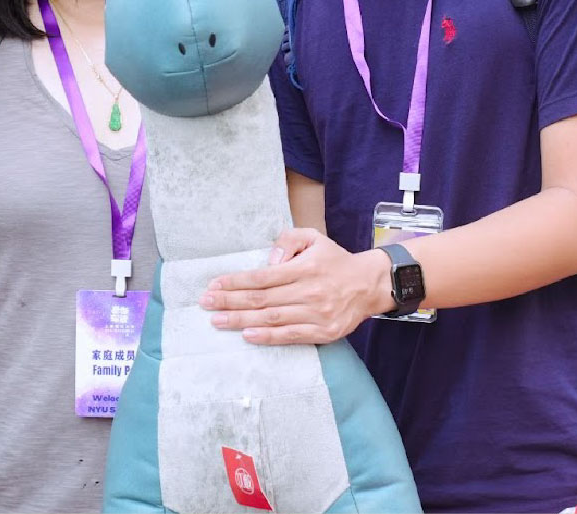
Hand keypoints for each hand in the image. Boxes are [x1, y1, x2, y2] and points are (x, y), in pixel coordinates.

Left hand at [202, 228, 391, 345]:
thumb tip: (270, 259)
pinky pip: (291, 336)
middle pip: (261, 300)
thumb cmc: (335, 260)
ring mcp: (317, 314)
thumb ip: (288, 240)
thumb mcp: (313, 237)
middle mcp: (309, 292)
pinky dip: (268, 337)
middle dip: (229, 301)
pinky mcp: (324, 332)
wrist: (370, 284)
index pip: (262, 277)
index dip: (235, 282)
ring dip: (240, 320)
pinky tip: (247, 335)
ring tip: (217, 320)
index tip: (213, 284)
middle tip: (206, 303)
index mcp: (304, 268)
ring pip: (272, 319)